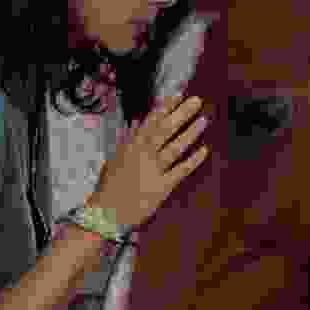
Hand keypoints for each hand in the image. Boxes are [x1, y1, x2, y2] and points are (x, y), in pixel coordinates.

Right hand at [90, 94, 210, 229]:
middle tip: (195, 101)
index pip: (150, 121)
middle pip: (164, 130)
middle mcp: (142, 155)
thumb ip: (129, 139)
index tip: (177, 95)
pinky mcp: (161, 187)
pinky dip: (192, 161)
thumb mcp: (115, 158)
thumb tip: (138, 123)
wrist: (106, 214)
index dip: (164, 106)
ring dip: (190, 133)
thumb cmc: (109, 188)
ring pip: (174, 147)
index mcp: (130, 146)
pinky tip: (204, 150)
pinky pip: (180, 171)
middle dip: (180, 113)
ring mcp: (152, 170)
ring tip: (202, 120)